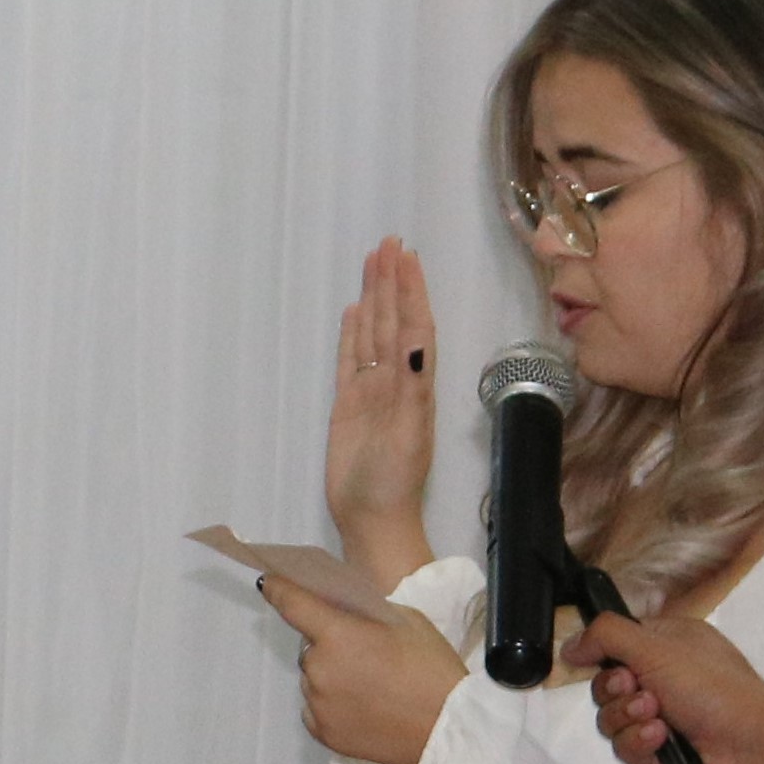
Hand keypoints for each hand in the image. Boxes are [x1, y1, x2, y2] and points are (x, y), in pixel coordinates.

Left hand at [261, 580, 466, 763]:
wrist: (447, 728)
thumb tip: (342, 612)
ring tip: (371, 687)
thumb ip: (365, 613)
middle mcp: (318, 669)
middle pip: (310, 648)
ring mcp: (318, 704)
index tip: (269, 583)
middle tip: (365, 654)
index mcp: (337, 635)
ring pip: (314, 679)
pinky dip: (331, 705)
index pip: (293, 604)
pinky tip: (363, 707)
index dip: (279, 590)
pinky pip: (316, 708)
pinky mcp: (322, 733)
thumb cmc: (432, 670)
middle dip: (329, 645)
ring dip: (330, 677)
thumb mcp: (405, 621)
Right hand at [322, 237, 438, 582]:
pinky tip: (352, 311)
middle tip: (388, 243)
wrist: (372, 521)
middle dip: (392, 283)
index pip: (413, 327)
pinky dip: (351, 335)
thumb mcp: (408, 436)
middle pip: (391, 322)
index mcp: (415, 386)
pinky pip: (349, 362)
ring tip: (372, 262)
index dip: (410, 292)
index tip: (406, 257)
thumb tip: (416, 344)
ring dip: (373, 299)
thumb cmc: (393, 485)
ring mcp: (370, 393)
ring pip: (371, 335)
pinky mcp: (347, 407)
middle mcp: (395, 383)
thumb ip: (411, 390)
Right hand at [575, 612, 763, 763]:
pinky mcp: (657, 755)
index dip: (603, 651)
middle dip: (614, 688)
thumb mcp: (658, 645)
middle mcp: (662, 680)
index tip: (598, 656)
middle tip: (638, 688)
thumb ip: (606, 636)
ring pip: (609, 718)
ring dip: (628, 715)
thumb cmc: (712, 686)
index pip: (616, 644)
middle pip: (604, 684)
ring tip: (658, 717)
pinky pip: (623, 747)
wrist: (752, 747)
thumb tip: (569, 645)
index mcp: (667, 646)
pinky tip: (662, 739)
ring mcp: (659, 719)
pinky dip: (639, 741)